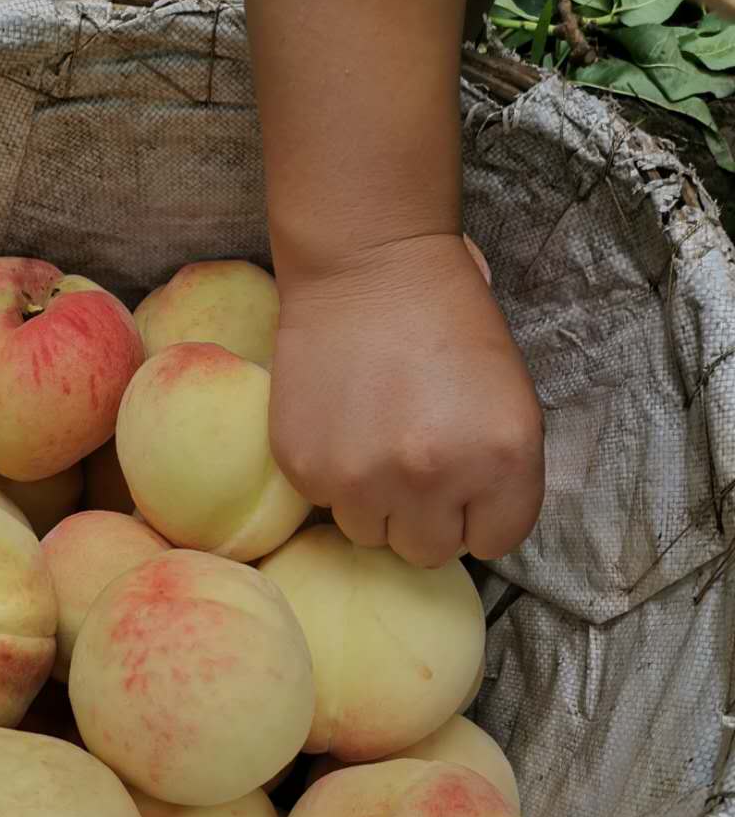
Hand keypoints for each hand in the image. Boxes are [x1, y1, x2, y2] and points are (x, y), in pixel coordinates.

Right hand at [269, 234, 544, 566]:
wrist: (368, 264)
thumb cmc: (449, 321)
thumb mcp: (509, 399)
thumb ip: (498, 474)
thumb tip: (467, 525)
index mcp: (502, 460)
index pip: (495, 542)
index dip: (480, 511)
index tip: (466, 479)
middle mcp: (433, 479)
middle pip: (430, 551)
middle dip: (427, 516)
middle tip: (417, 460)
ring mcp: (363, 480)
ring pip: (371, 535)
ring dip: (376, 501)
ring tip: (375, 439)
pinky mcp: (307, 470)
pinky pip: (327, 503)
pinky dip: (334, 475)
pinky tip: (343, 423)